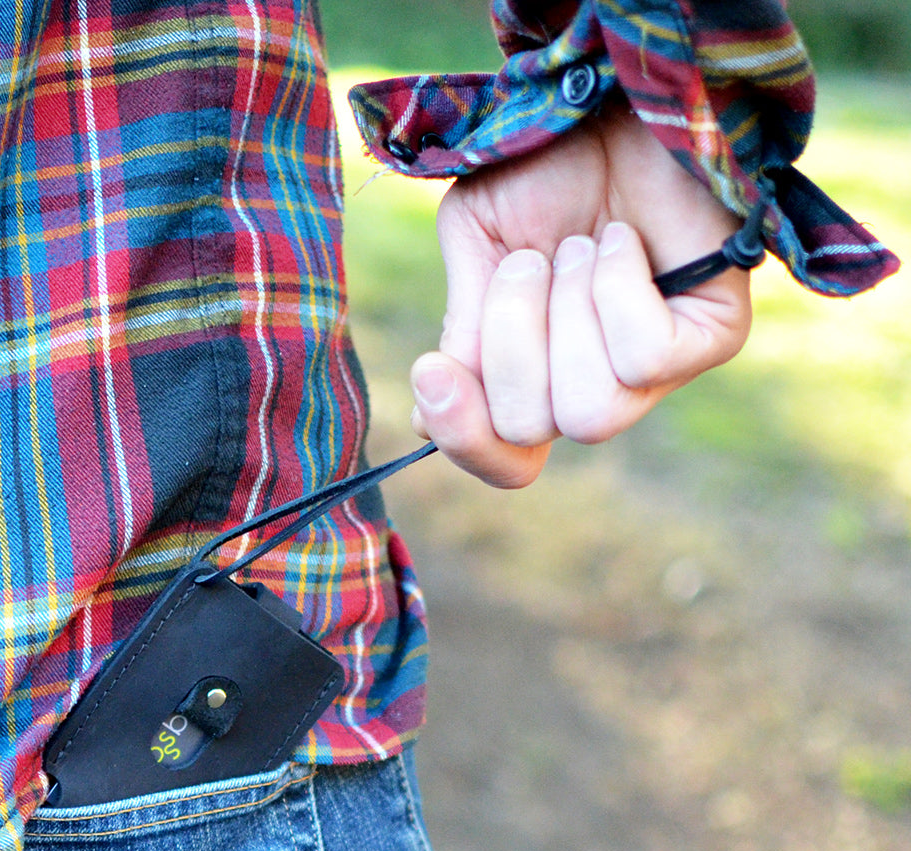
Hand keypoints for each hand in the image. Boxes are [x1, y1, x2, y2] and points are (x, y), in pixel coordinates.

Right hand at [409, 101, 751, 487]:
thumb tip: (429, 415)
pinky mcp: (712, 339)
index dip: (462, 434)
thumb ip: (462, 329)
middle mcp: (592, 389)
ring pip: (588, 411)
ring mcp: (656, 375)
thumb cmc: (545, 170)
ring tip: (582, 248)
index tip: (432, 371)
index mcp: (533, 380)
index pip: (504, 461)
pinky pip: (643, 360)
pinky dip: (617, 291)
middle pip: (528, 429)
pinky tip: (624, 245)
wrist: (614, 98)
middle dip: (512, 339)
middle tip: (533, 263)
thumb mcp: (477, 247)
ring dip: (568, 315)